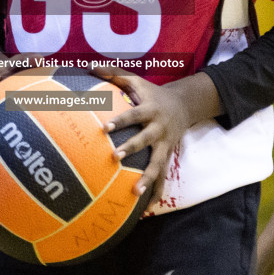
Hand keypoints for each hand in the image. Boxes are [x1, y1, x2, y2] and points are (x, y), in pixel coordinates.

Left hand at [98, 70, 218, 198]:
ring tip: (135, 192)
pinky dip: (156, 192)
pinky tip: (146, 209)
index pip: (132, 115)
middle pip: (145, 140)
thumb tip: (89, 66)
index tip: (104, 128)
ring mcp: (165, 145)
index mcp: (149, 109)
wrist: (184, 105)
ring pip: (158, 164)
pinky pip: (163, 177)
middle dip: (131, 149)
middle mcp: (158, 128)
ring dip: (148, 178)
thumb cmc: (152, 93)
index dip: (119, 121)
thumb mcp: (135, 81)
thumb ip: (113, 73)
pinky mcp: (168, 156)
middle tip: (115, 157)